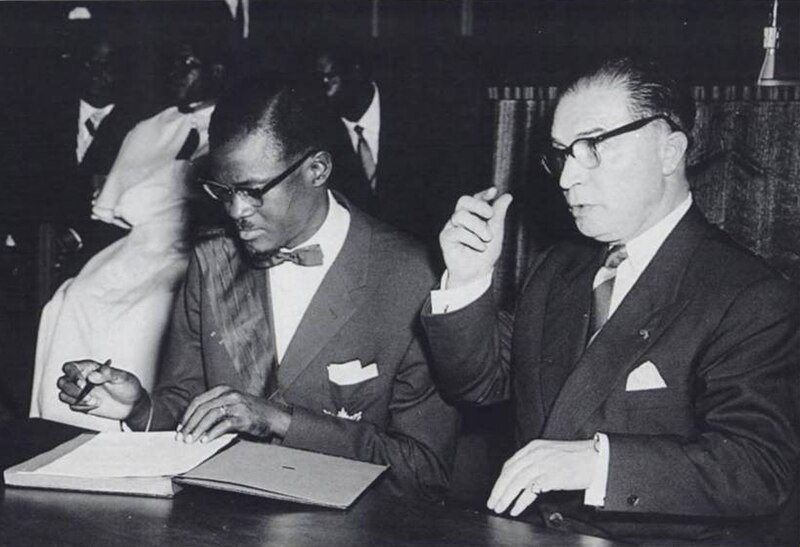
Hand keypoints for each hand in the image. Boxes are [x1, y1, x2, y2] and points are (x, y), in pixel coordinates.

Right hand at [57, 359, 144, 419]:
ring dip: (76, 399)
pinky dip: (81, 407)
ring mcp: (80, 392)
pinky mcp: (82, 404)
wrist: (133, 405)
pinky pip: (72, 406)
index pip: (70, 367)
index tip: (82, 382)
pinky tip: (96, 405)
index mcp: (90, 368)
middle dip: (72, 389)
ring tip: (95, 401)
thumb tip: (92, 375)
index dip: (72, 374)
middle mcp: (82, 379)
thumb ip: (108, 374)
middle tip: (88, 395)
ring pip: (63, 394)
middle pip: (62, 381)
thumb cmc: (129, 387)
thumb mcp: (122, 377)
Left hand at [177, 385, 291, 443]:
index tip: (180, 428)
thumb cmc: (251, 412)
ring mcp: (237, 406)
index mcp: (224, 390)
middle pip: (202, 409)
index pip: (198, 401)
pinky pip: (223, 425)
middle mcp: (230, 395)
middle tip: (182, 437)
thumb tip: (193, 424)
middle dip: (189, 425)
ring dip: (197, 430)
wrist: (274, 416)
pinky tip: (205, 440)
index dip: (186, 415)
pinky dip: (212, 433)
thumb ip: (216, 408)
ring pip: (210, 416)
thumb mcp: (232, 404)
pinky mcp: (244, 418)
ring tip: (191, 440)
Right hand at [440, 187, 512, 288]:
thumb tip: (507, 196)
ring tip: (487, 239)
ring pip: (461, 215)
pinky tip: (480, 247)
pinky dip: (472, 239)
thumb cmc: (486, 253)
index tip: (493, 192)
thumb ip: (499, 213)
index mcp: (473, 214)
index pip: (475, 198)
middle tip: (490, 215)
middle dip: (478, 205)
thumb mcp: (497, 231)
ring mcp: (452, 227)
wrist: (477, 273)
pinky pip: (457, 232)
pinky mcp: (446, 238)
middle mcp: (461, 218)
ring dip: (478, 227)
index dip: (483, 194)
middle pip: (463, 201)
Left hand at [487, 439, 597, 516]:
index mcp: (534, 447)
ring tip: (500, 508)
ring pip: (517, 482)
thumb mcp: (550, 454)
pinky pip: (531, 491)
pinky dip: (521, 501)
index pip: (510, 464)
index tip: (495, 491)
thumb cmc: (576, 458)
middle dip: (498, 490)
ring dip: (506, 497)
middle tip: (491, 502)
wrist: (597, 458)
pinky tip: (515, 509)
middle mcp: (536, 454)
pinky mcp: (553, 476)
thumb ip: (534, 461)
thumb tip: (519, 478)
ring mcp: (544, 464)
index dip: (500, 480)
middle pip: (510, 473)